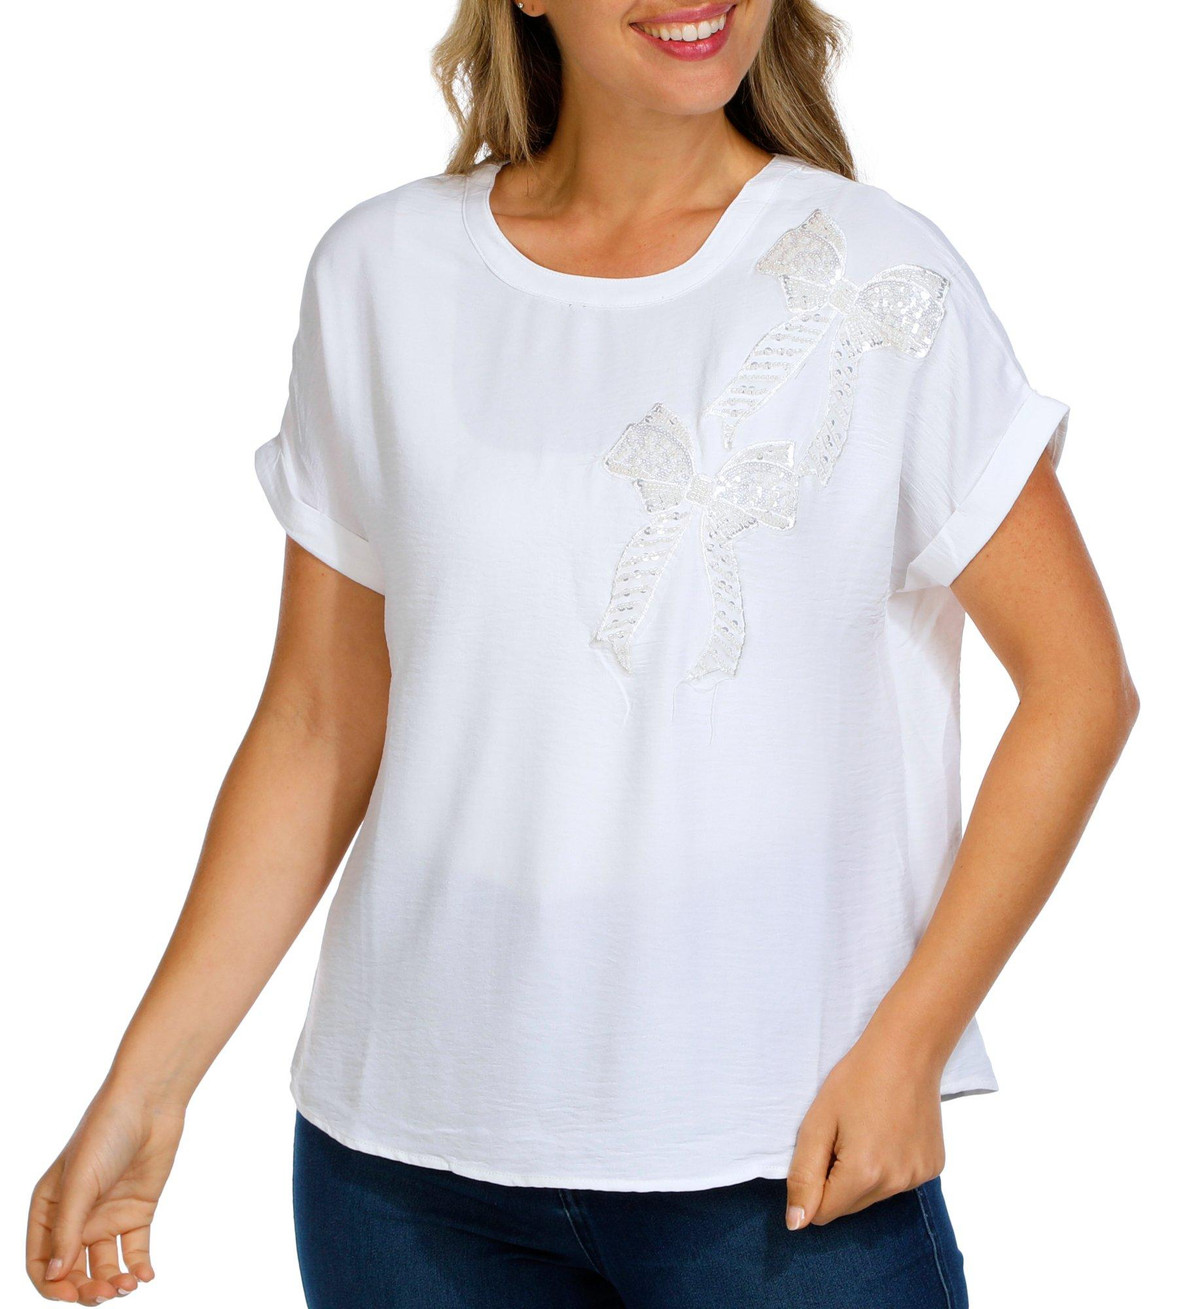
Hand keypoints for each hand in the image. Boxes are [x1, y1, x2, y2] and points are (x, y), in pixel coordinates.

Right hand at [27, 1084, 185, 1303]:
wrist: (149, 1102)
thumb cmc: (105, 1133)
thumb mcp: (80, 1182)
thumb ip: (67, 1230)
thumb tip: (56, 1276)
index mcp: (48, 1208)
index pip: (41, 1262)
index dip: (52, 1285)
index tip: (72, 1293)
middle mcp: (75, 1217)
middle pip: (73, 1270)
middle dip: (85, 1290)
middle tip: (105, 1294)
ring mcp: (107, 1215)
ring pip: (103, 1265)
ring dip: (113, 1282)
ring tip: (127, 1286)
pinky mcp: (137, 1211)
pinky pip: (134, 1250)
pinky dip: (138, 1267)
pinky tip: (145, 1276)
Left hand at [784, 1029, 945, 1228]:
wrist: (906, 1050)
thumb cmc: (856, 1080)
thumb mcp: (817, 1122)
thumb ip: (804, 1176)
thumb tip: (796, 1224)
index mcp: (864, 1174)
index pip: (824, 1213)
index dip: (813, 1185)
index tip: (821, 1148)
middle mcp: (897, 1184)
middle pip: (850, 1206)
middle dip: (838, 1180)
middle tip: (844, 1134)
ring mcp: (920, 1177)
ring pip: (874, 1195)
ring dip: (864, 1174)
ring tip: (868, 1128)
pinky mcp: (934, 1167)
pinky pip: (899, 1182)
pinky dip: (889, 1166)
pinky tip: (890, 1132)